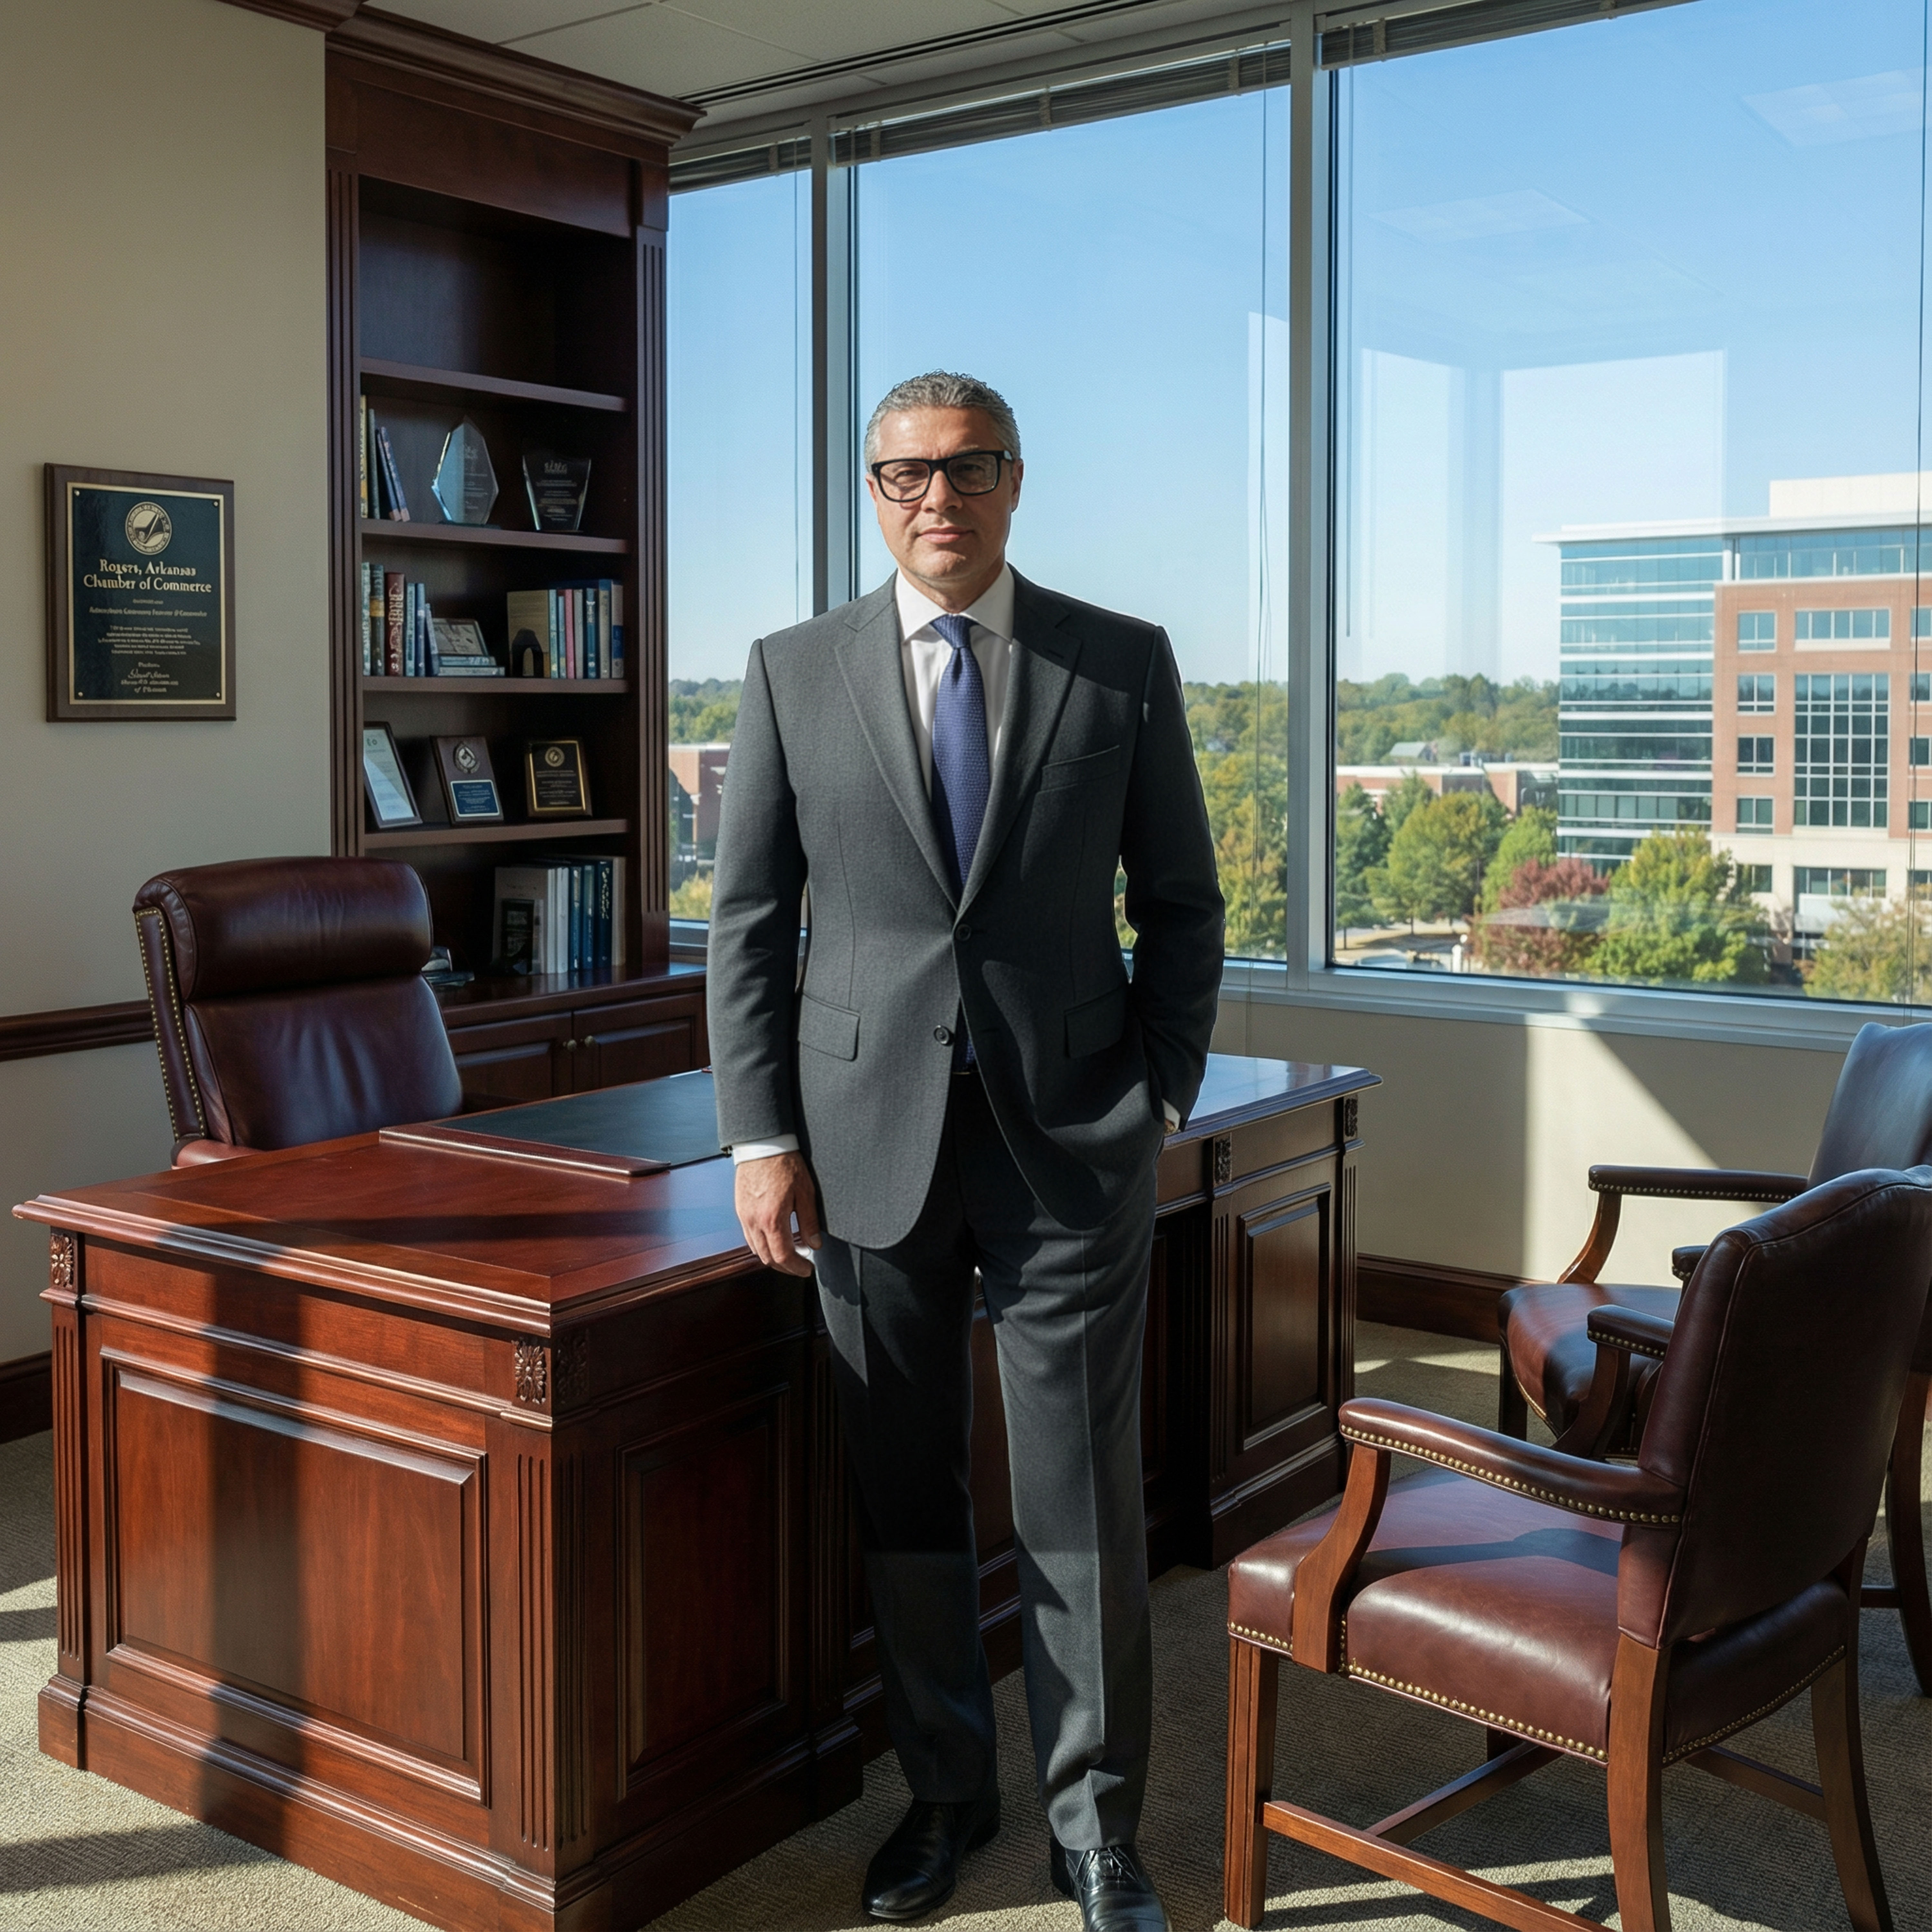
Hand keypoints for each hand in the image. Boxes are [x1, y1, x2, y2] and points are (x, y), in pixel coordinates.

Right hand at [735, 1151, 822, 1277]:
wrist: (762, 1144)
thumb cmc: (784, 1163)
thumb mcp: (805, 1192)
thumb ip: (809, 1221)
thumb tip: (815, 1244)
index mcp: (772, 1219)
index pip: (783, 1256)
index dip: (796, 1268)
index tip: (807, 1269)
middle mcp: (754, 1221)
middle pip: (767, 1258)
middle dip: (785, 1268)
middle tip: (800, 1266)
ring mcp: (744, 1216)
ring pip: (756, 1250)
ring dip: (772, 1258)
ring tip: (789, 1255)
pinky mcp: (740, 1210)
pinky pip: (748, 1237)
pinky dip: (761, 1246)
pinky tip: (773, 1240)